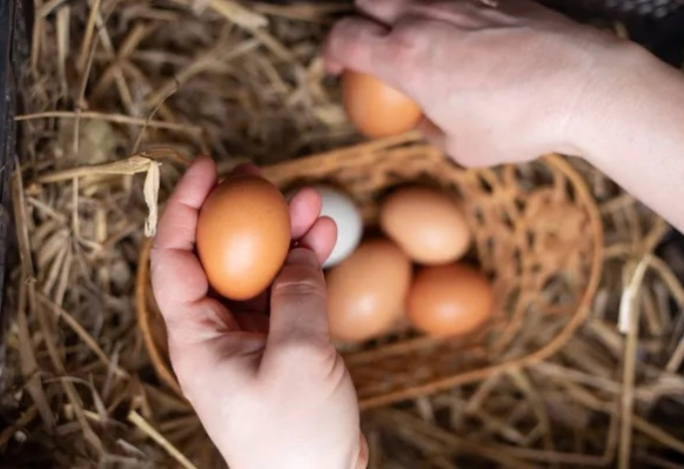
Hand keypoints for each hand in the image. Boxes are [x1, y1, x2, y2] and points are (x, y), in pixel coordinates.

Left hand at [150, 157, 367, 468]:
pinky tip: (325, 238)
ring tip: (312, 202)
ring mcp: (250, 335)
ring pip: (259, 269)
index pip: (174, 259)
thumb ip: (297, 295)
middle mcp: (216, 331)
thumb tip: (296, 248)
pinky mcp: (281, 340)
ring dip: (284, 234)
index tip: (207, 168)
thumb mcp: (299, 358)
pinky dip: (305, 263)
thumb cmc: (295, 436)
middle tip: (262, 175)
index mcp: (197, 338)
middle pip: (218, 256)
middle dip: (239, 212)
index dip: (183, 208)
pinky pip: (287, 290)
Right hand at [324, 0, 635, 165]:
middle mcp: (425, 18)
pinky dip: (443, 12)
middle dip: (358, 22)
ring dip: (398, 14)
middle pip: (366, 0)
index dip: (329, 52)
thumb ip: (430, 128)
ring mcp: (462, 1)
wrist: (582, 88)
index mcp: (405, 58)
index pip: (343, 37)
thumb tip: (425, 119)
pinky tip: (462, 36)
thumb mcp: (461, 147)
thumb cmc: (518, 124)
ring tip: (412, 39)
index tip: (334, 67)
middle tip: (367, 47)